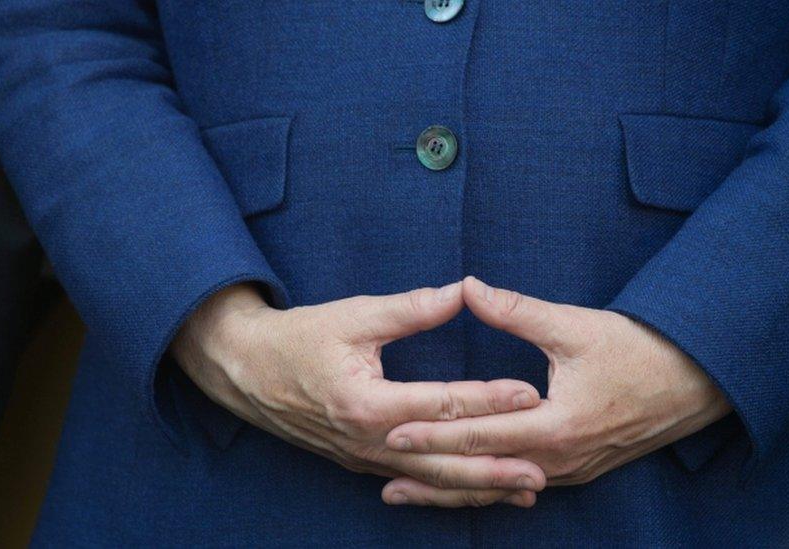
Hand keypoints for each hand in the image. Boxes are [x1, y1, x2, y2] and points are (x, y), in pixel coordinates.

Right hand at [171, 282, 546, 507]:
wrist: (246, 370)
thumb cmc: (300, 338)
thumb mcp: (354, 316)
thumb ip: (411, 309)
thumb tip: (462, 291)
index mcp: (368, 402)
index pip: (443, 404)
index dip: (490, 398)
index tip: (532, 395)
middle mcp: (369, 440)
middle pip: (443, 459)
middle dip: (494, 466)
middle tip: (541, 471)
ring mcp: (365, 457)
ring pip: (431, 481)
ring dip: (478, 488)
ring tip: (523, 492)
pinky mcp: (362, 461)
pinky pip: (414, 482)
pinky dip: (448, 490)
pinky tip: (478, 494)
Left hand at [383, 276, 731, 496]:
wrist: (698, 380)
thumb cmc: (640, 349)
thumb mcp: (576, 326)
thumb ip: (517, 310)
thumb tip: (468, 286)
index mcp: (555, 425)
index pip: (478, 433)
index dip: (431, 433)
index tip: (390, 433)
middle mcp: (560, 460)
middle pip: (483, 473)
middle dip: (433, 478)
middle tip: (387, 483)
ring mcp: (572, 471)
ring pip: (503, 485)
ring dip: (458, 489)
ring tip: (415, 492)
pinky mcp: (581, 470)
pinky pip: (525, 483)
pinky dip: (492, 486)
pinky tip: (471, 487)